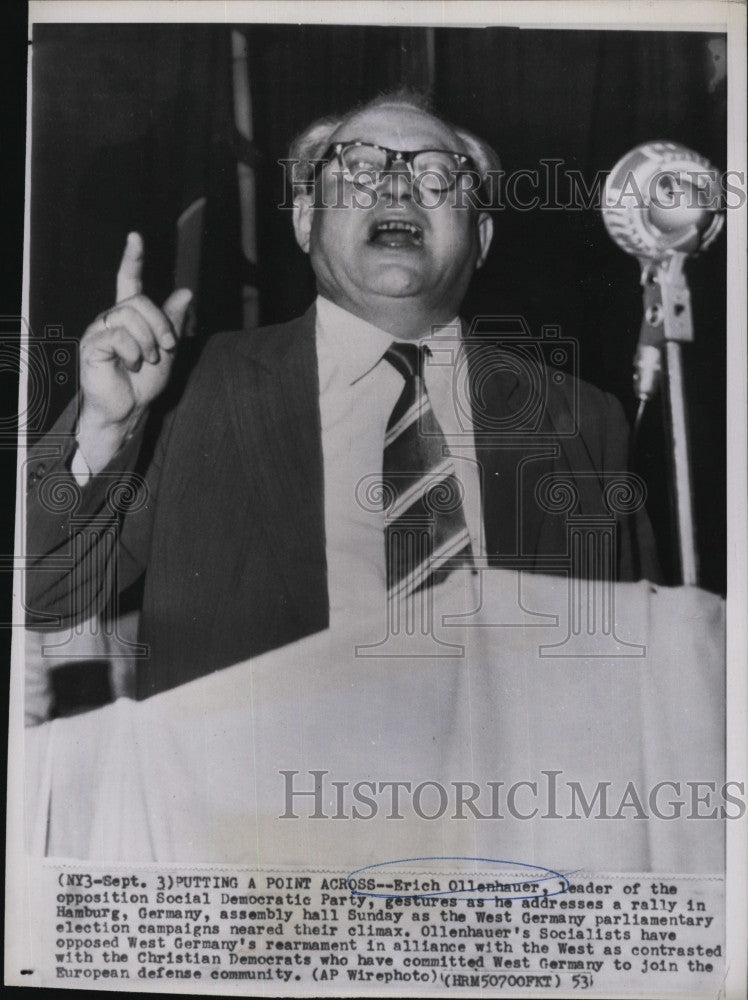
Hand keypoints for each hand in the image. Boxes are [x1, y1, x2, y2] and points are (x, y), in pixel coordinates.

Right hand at [77, 233, 191, 471]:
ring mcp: (99, 330)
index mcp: (128, 317)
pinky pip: (118, 335)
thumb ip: (174, 322)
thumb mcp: (167, 350)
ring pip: (129, 315)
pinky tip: (132, 365)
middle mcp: (111, 318)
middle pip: (138, 301)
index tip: (136, 237)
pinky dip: (133, 351)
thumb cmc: (144, 382)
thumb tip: (186, 292)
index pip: (128, 280)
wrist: (129, 409)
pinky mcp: (91, 345)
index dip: (132, 259)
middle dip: (160, 323)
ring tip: (147, 360)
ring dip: (148, 340)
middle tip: (168, 347)